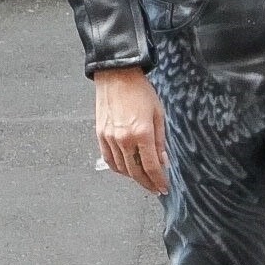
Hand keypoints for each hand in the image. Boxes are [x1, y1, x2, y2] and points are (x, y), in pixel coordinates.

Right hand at [94, 66, 167, 194]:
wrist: (117, 76)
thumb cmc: (140, 91)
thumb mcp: (158, 114)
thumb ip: (160, 140)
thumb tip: (163, 161)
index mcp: (142, 133)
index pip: (151, 167)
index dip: (158, 181)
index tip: (164, 188)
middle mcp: (124, 139)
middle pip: (136, 172)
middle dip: (147, 183)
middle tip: (155, 188)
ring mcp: (110, 139)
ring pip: (122, 169)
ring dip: (133, 177)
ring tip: (143, 179)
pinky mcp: (100, 135)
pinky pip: (109, 160)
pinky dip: (118, 169)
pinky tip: (127, 169)